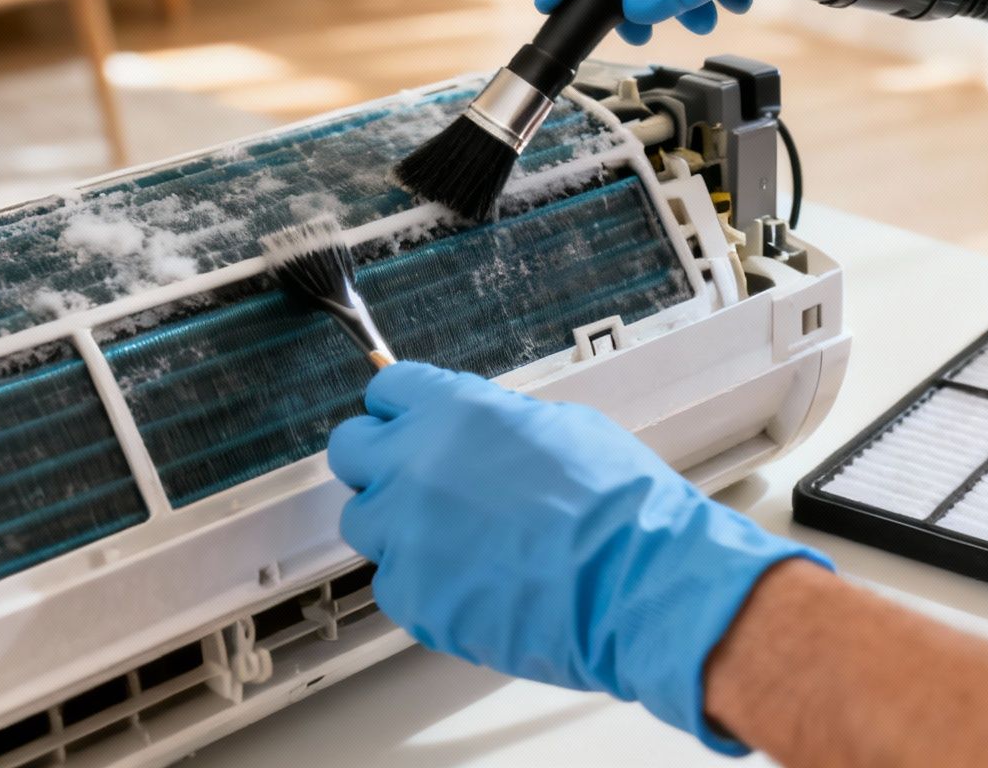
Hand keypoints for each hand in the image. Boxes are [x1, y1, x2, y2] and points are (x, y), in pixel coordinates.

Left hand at [328, 362, 826, 750]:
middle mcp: (415, 465)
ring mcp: (406, 533)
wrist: (637, 582)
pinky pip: (394, 582)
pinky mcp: (412, 595)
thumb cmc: (616, 508)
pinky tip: (471, 580)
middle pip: (350, 449)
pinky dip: (423, 583)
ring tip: (453, 540)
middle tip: (413, 480)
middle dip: (377, 461)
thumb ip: (495, 426)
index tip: (406, 423)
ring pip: (363, 520)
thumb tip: (477, 433)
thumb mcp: (559, 427)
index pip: (387, 392)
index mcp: (453, 411)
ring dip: (396, 525)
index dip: (400, 409)